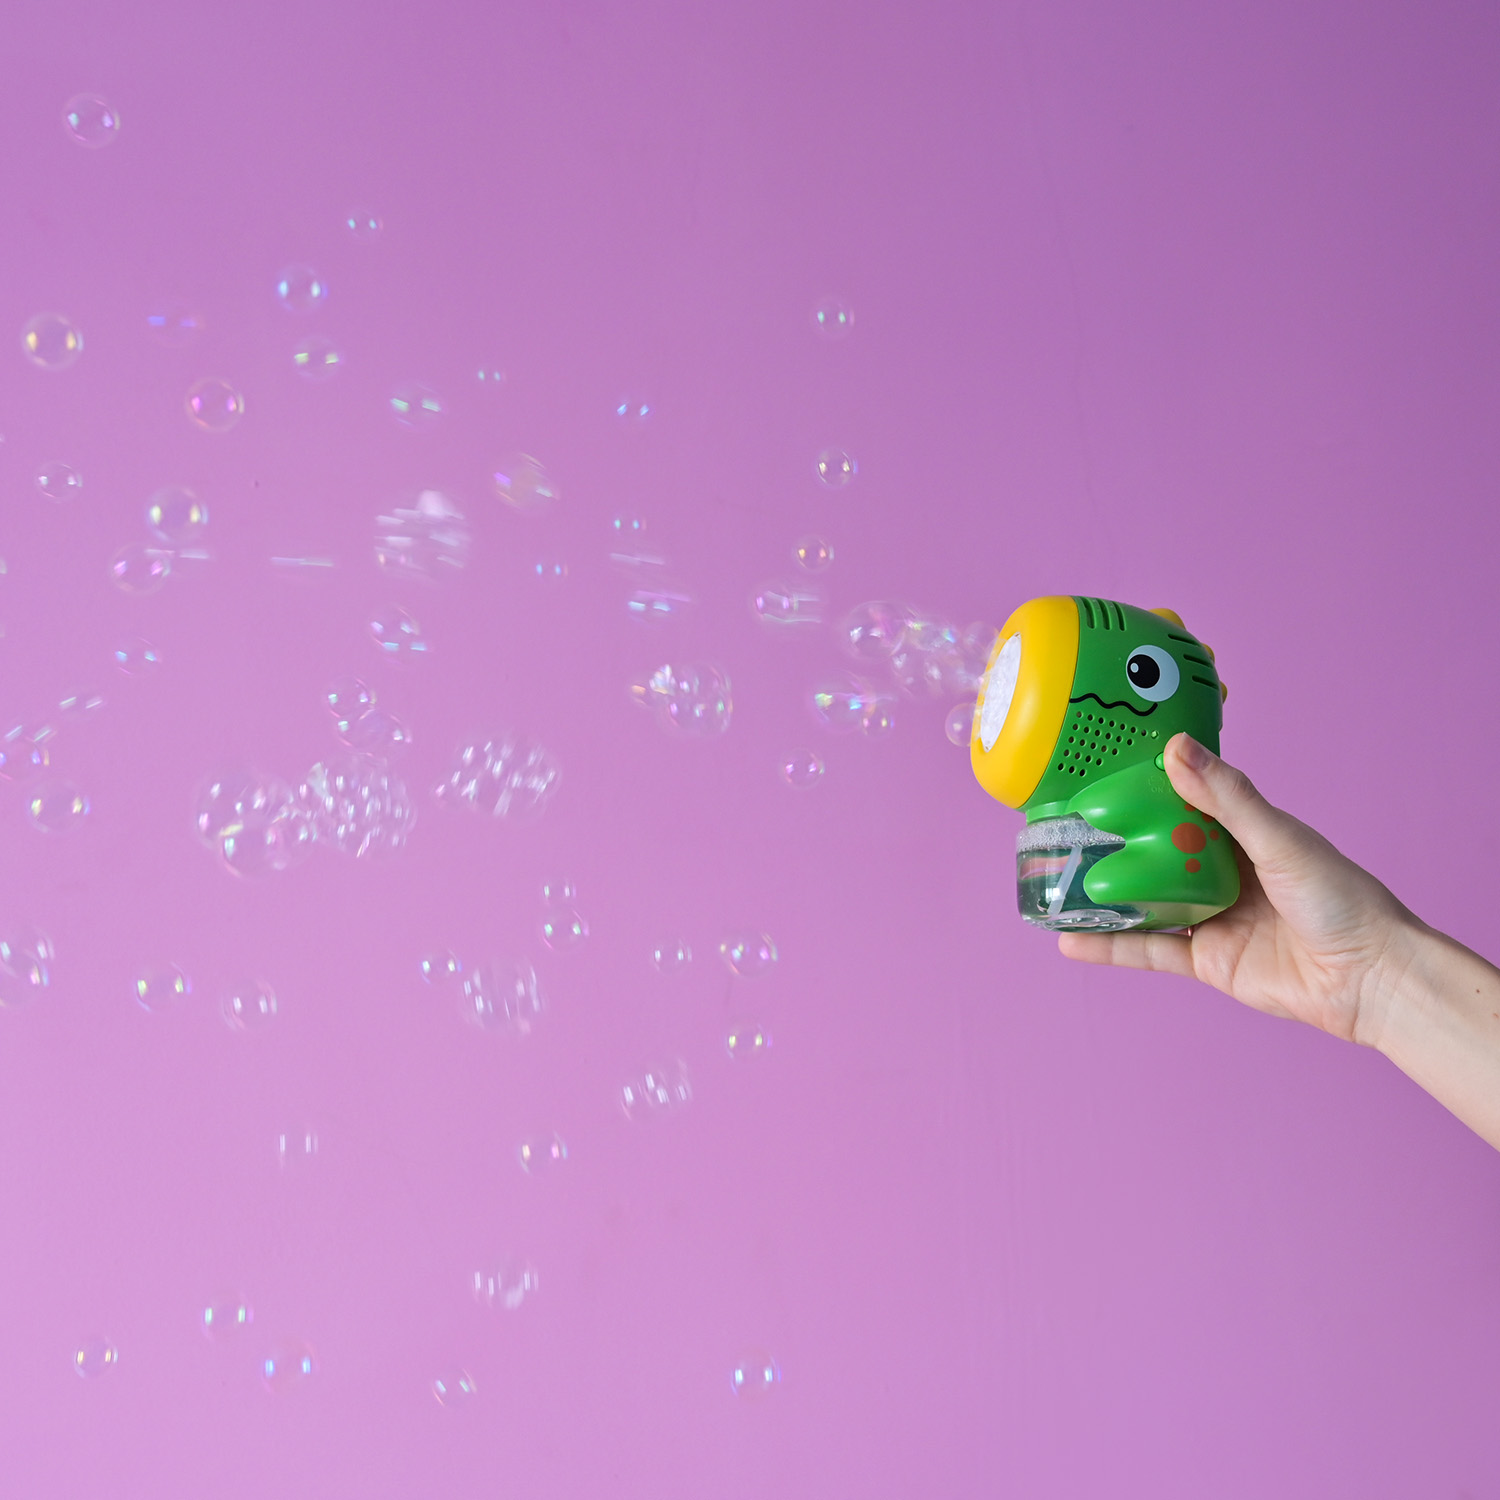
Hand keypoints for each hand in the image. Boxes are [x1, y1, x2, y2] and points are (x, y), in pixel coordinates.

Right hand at [1057, 733, 1423, 1046]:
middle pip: (1153, 852)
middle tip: (1061, 830)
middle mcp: (1221, 871)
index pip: (1182, 802)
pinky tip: (1072, 943)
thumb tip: (1175, 749)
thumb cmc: (1342, 899)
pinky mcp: (1207, 960)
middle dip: (1110, 843)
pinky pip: (1150, 950)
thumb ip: (1225, 797)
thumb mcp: (1278, 839)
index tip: (1097, 776)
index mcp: (1242, 832)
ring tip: (1053, 885)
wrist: (1371, 979)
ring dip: (1102, 897)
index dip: (1141, 790)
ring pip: (1144, 901)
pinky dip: (1111, 948)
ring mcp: (1212, 916)